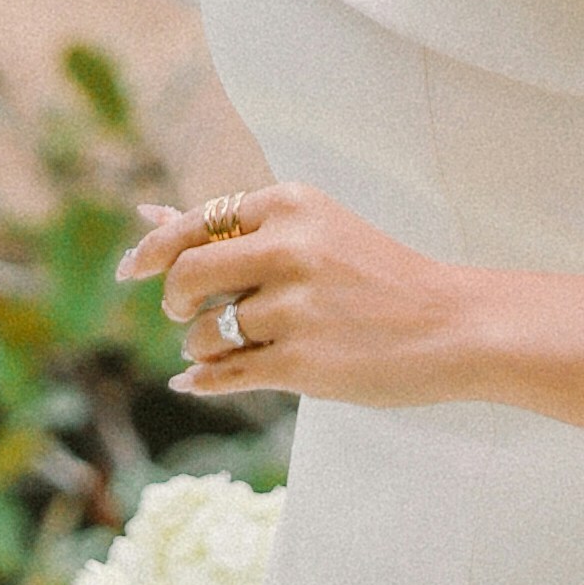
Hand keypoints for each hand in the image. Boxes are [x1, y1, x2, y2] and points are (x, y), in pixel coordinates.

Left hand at [127, 178, 494, 411]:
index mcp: (289, 204)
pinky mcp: (304, 364)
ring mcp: (296, 308)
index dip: (154, 251)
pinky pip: (227, 374)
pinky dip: (204, 380)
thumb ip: (228, 227)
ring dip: (205, 346)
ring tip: (238, 344)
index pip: (194, 224)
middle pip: (187, 276)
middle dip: (177, 302)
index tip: (131, 270)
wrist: (452, 324)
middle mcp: (289, 248)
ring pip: (206, 333)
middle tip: (190, 314)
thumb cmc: (375, 275)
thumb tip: (145, 216)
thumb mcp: (311, 228)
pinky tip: (196, 380)